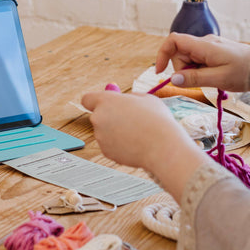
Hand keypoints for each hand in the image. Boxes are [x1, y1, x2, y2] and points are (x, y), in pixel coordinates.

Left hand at [81, 91, 206, 199]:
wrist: (162, 146)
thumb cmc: (157, 120)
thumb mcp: (146, 99)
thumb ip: (130, 98)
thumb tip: (124, 101)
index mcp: (107, 101)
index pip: (87, 99)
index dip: (94, 101)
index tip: (103, 104)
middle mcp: (99, 117)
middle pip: (97, 116)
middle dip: (110, 118)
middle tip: (129, 120)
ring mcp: (101, 136)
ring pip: (106, 131)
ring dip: (117, 132)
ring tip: (138, 133)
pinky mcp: (106, 151)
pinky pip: (111, 145)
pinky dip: (120, 145)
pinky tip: (136, 144)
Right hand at [155, 32, 249, 91]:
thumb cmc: (246, 72)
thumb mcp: (219, 79)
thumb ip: (194, 78)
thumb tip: (172, 79)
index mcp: (204, 45)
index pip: (174, 40)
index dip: (162, 53)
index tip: (160, 71)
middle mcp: (205, 42)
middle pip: (180, 53)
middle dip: (183, 70)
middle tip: (202, 81)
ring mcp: (210, 46)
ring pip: (189, 59)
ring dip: (194, 72)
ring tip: (213, 79)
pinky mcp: (215, 52)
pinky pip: (199, 61)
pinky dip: (201, 71)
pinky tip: (215, 76)